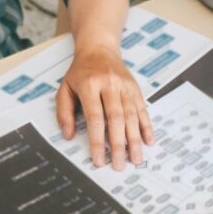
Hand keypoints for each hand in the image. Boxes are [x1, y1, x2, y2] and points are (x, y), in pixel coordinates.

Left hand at [56, 44, 153, 169]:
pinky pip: (142, 109)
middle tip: (120, 165)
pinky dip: (146, 126)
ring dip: (134, 140)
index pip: (95, 118)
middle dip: (118, 145)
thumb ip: (64, 112)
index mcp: (90, 85)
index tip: (99, 160)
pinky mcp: (135, 88)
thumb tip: (68, 134)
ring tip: (136, 159)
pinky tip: (148, 141)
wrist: (99, 48)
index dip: (97, 141)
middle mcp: (110, 85)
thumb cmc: (80, 72)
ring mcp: (125, 86)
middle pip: (116, 119)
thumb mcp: (65, 88)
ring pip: (131, 116)